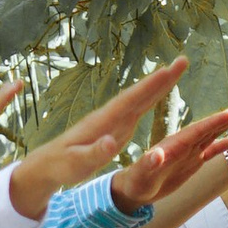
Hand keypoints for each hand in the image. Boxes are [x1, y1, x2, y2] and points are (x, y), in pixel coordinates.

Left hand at [9, 62, 185, 217]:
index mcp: (102, 123)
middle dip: (161, 79)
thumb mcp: (76, 164)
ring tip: (175, 71)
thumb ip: (94, 153)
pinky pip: (135, 111)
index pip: (130, 100)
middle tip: (183, 61)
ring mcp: (111, 122)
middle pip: (138, 94)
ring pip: (139, 100)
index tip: (169, 70)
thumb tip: (111, 141)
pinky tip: (156, 95)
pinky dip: (149, 100)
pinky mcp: (112, 129)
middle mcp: (109, 118)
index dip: (150, 86)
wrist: (45, 166)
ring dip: (157, 86)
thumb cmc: (60, 166)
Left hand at [113, 107, 227, 213]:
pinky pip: (211, 150)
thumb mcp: (140, 175)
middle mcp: (182, 145)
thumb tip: (157, 154)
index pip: (195, 131)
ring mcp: (188, 152)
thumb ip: (149, 164)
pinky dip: (224, 145)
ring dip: (225, 127)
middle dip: (222, 121)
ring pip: (210, 136)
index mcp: (171, 145)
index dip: (212, 123)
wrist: (134, 189)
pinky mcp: (192, 161)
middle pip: (205, 129)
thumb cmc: (134, 182)